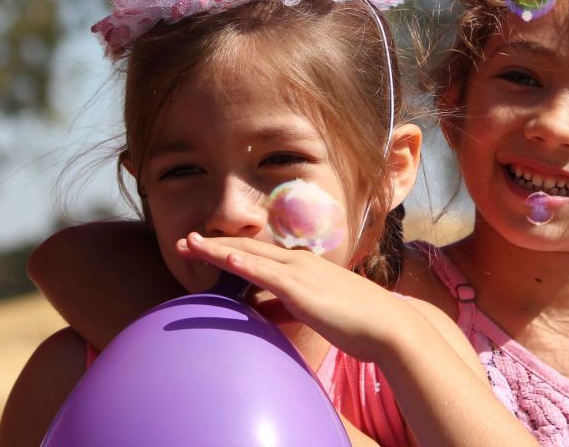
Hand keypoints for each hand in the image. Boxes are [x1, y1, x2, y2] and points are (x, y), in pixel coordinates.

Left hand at [177, 233, 408, 363]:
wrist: (386, 326)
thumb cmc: (356, 322)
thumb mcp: (313, 312)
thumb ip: (287, 307)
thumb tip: (261, 310)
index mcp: (302, 266)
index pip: (258, 253)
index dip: (228, 249)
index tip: (202, 247)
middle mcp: (298, 261)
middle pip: (247, 248)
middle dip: (212, 243)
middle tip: (182, 241)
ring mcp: (300, 272)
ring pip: (250, 256)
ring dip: (216, 249)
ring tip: (187, 244)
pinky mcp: (302, 289)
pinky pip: (267, 274)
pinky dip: (243, 263)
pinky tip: (224, 258)